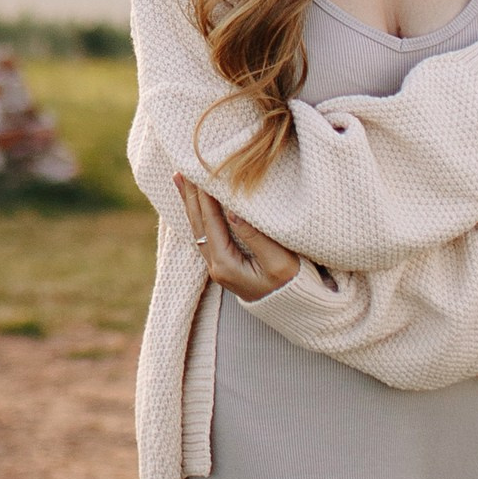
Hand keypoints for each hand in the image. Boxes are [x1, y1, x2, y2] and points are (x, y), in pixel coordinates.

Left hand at [176, 176, 298, 296]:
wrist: (296, 309)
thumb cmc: (292, 285)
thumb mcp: (278, 261)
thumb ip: (254, 236)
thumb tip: (232, 211)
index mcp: (226, 265)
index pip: (210, 224)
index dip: (204, 197)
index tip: (199, 172)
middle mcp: (216, 267)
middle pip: (198, 225)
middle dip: (190, 196)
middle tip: (181, 169)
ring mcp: (218, 267)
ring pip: (199, 229)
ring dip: (191, 204)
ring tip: (181, 179)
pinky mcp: (225, 265)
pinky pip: (206, 234)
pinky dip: (199, 215)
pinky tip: (196, 204)